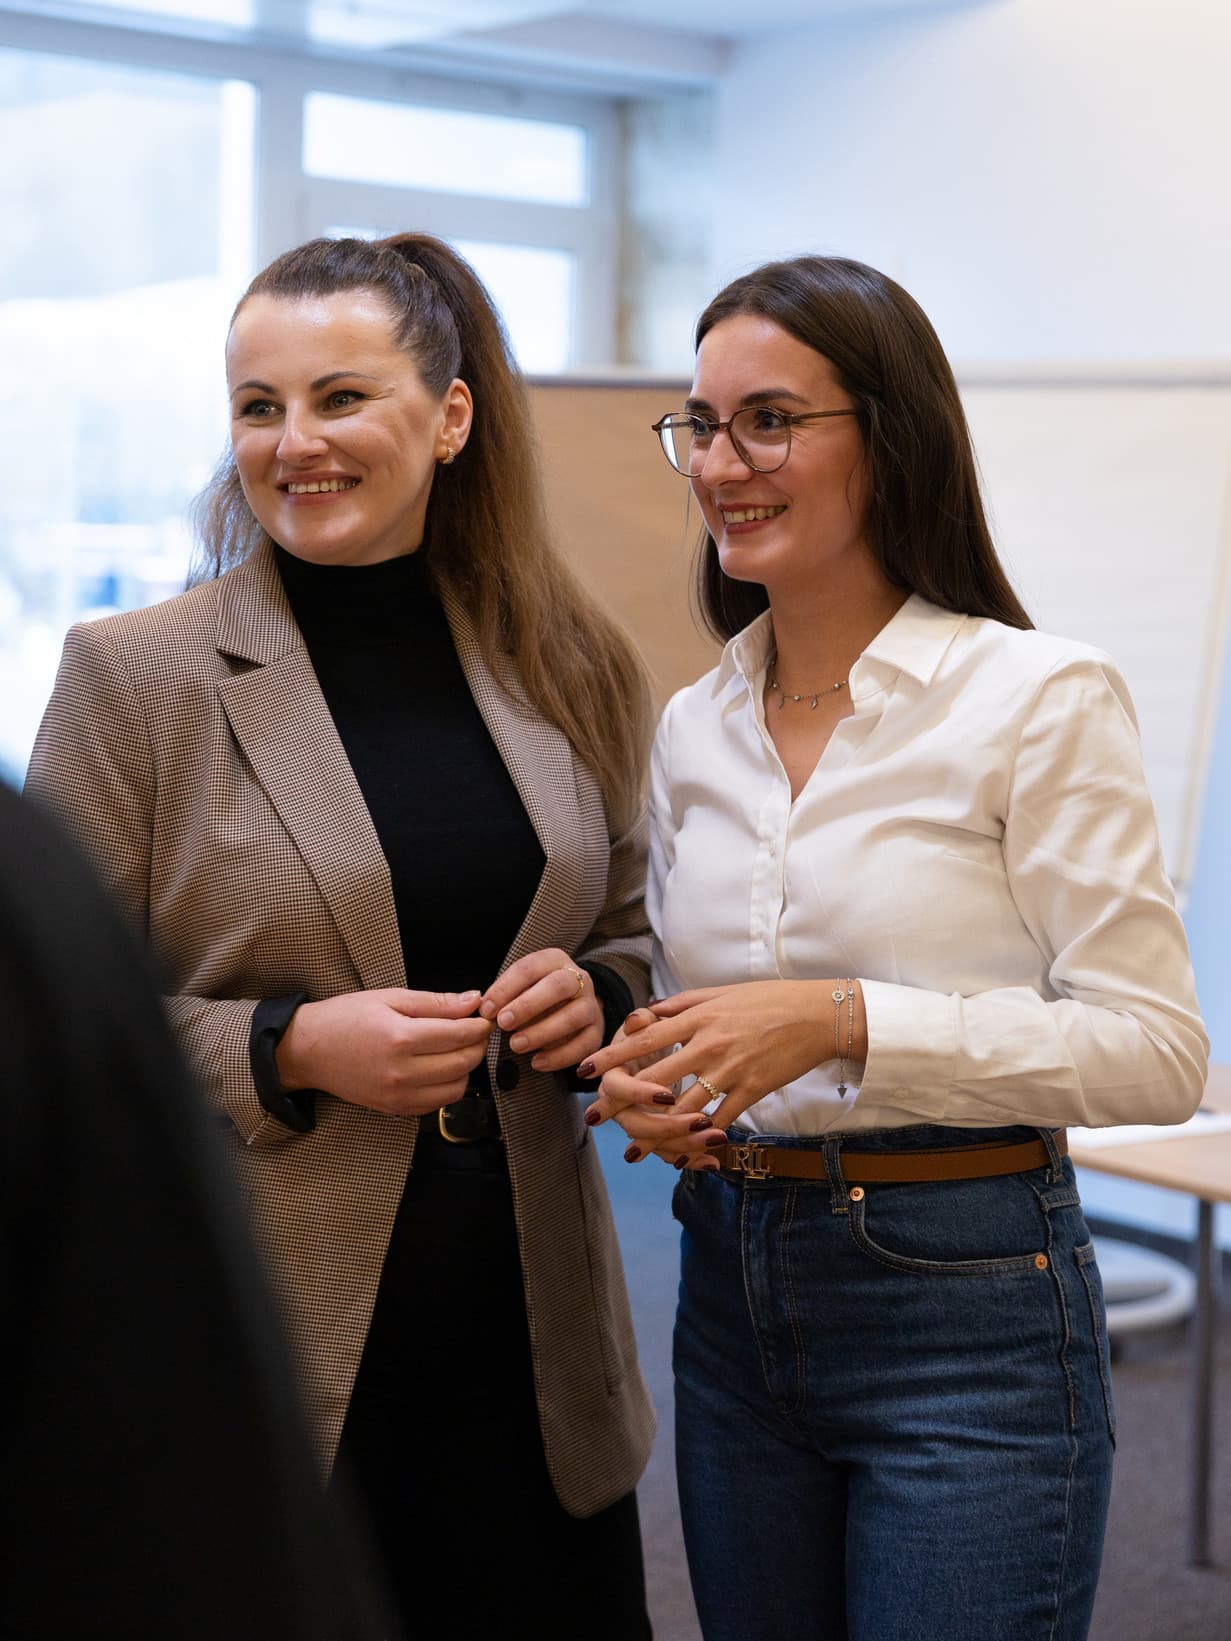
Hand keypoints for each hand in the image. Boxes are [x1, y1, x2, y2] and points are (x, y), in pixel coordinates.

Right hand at [276, 988, 491, 1115]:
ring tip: (458, 1049)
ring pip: (455, 1089)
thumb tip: (472, 1001)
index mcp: (400, 1038)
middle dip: (477, 1046)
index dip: (479, 1026)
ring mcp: (398, 1095)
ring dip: (466, 1069)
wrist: (308, 1050)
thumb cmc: (344, 1019)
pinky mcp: (395, 1109)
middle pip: (462, 1063)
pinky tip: (440, 1068)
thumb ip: (435, 1002)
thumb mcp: (389, 998)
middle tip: (476, 1031)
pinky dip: (447, 1087)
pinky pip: (436, 1103)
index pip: (459, 1035)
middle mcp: (401, 1072)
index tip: (483, 1018)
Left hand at [478, 948, 603, 1072]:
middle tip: (503, 1023)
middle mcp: (578, 979)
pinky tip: (536, 1063)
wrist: (572, 1007)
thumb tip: (485, 1010)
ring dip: (542, 1032)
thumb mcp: (520, 987)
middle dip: (528, 1005)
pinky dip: (559, 1056)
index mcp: (554, 961)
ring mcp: (590, 1005)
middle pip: (558, 986)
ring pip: (573, 1016)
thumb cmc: (535, 996)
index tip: (487, 1009)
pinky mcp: (597, 1031)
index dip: (506, 988)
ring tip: (516, 1045)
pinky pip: (583, 1044)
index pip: (530, 968)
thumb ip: (504, 996)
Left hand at [581, 979, 864, 1140]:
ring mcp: (730, 1070)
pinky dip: (701, 1138)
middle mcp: (709, 1045)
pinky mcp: (752, 1089)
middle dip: (622, 1101)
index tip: (584, 1070)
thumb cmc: (767, 1000)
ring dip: (656, 1133)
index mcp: (697, 1018)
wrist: (815, 1015)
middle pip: (655, 1079)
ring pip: (684, 1109)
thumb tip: (649, 1012)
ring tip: (634, 1151)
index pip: (644, 1039)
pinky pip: (720, 1119)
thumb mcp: (720, 994)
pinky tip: (685, 1154)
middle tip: (596, 1118)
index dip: (611, 1056)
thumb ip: (681, 1005)